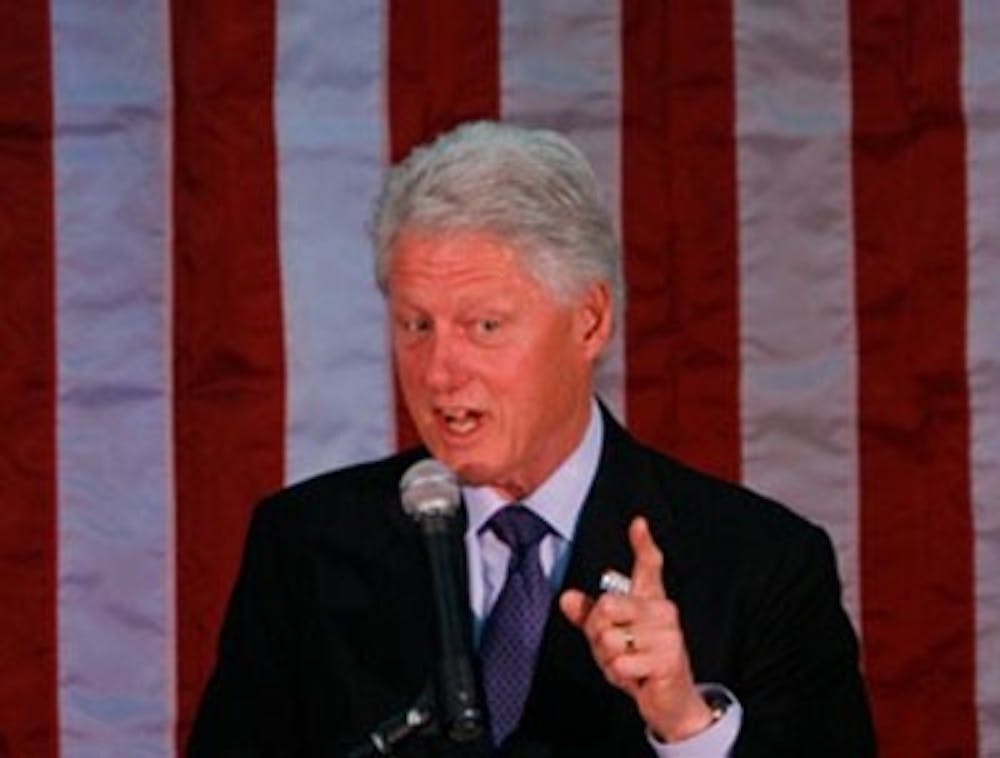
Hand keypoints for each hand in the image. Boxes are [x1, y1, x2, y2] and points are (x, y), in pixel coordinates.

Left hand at [559, 516, 712, 741]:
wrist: (669, 700)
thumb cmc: (640, 663)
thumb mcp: (609, 637)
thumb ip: (589, 616)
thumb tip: (566, 597)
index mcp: (650, 600)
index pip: (648, 566)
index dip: (643, 543)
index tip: (637, 523)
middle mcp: (662, 611)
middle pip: (606, 606)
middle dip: (597, 631)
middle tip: (612, 647)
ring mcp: (668, 634)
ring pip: (611, 638)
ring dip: (608, 658)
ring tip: (628, 664)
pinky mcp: (669, 659)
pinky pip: (621, 662)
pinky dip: (619, 674)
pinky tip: (636, 676)